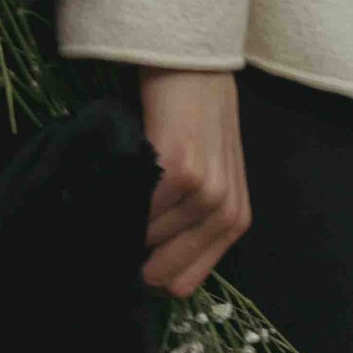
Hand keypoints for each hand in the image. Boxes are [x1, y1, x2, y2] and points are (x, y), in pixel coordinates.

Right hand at [137, 67, 249, 298]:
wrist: (197, 68)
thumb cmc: (198, 123)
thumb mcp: (212, 178)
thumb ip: (194, 224)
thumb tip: (148, 271)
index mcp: (235, 220)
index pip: (184, 284)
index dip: (151, 276)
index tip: (130, 259)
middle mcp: (226, 212)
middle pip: (162, 270)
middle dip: (135, 256)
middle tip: (117, 229)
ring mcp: (206, 192)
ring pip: (146, 237)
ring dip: (127, 220)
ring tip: (123, 189)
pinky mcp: (182, 170)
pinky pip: (140, 208)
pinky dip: (123, 201)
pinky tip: (122, 176)